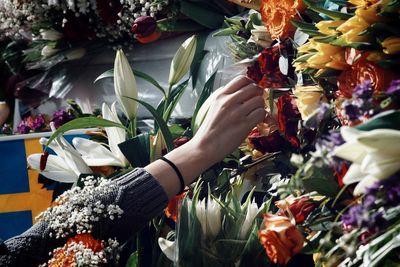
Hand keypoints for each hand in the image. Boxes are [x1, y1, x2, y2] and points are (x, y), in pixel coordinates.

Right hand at [145, 75, 264, 196]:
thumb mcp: (214, 107)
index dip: (250, 83)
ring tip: (255, 113)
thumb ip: (226, 98)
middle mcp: (229, 101)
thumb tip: (243, 92)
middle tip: (256, 102)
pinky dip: (261, 116)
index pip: (241, 79)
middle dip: (258, 94)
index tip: (251, 90)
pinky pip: (261, 113)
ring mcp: (237, 113)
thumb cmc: (210, 129)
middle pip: (253, 88)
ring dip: (260, 106)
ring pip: (259, 100)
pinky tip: (255, 121)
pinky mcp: (244, 125)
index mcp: (220, 95)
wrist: (205, 147)